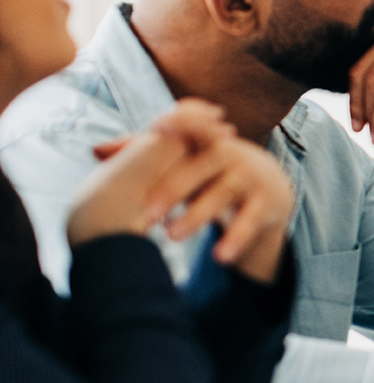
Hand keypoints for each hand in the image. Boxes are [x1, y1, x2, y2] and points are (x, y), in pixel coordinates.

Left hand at [69, 100, 293, 284]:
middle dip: (172, 189)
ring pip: (223, 193)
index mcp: (207, 141)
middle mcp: (232, 154)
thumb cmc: (211, 173)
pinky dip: (235, 238)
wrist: (269, 187)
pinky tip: (219, 257)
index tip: (157, 129)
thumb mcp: (183, 161)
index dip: (179, 125)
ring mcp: (252, 177)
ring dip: (197, 215)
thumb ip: (142, 153)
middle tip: (146, 215)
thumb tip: (96, 150)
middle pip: (201, 166)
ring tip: (171, 237)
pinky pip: (250, 220)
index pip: (192, 129)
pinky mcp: (268, 202)